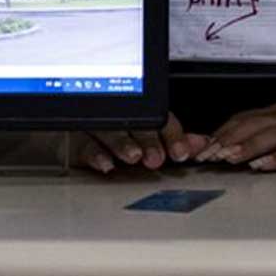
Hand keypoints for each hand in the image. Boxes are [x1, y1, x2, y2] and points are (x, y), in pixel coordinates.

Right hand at [75, 112, 207, 173]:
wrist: (74, 128)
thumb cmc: (121, 131)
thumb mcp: (150, 134)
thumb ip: (176, 140)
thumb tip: (201, 143)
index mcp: (140, 111)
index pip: (159, 118)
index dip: (172, 134)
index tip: (180, 152)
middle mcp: (119, 116)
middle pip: (134, 122)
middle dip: (148, 139)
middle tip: (156, 157)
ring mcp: (97, 126)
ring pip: (109, 130)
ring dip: (123, 143)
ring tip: (133, 156)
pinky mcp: (77, 138)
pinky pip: (84, 144)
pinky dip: (95, 154)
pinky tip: (105, 163)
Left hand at [195, 104, 275, 171]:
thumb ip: (264, 143)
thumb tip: (230, 154)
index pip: (243, 120)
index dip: (220, 133)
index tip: (200, 149)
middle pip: (252, 124)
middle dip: (226, 139)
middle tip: (207, 155)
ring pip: (270, 133)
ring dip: (246, 146)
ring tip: (227, 157)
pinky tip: (262, 164)